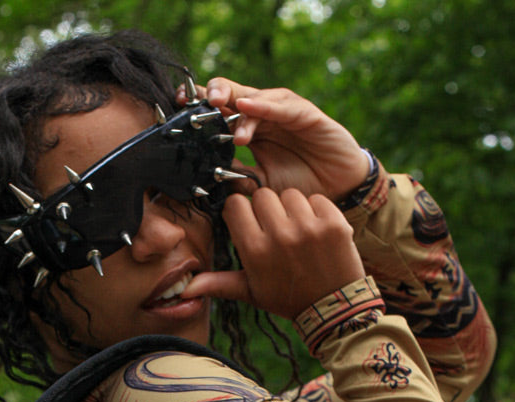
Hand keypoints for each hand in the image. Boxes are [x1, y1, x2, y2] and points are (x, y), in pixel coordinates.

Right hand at [182, 190, 364, 320]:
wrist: (333, 309)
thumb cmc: (287, 298)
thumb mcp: (251, 292)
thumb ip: (219, 284)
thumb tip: (187, 290)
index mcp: (255, 251)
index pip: (236, 205)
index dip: (241, 212)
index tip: (250, 224)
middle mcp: (280, 236)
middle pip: (262, 195)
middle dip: (267, 209)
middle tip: (276, 229)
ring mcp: (308, 228)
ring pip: (289, 194)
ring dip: (292, 208)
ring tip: (298, 232)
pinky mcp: (333, 223)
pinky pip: (316, 199)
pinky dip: (317, 210)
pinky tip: (318, 232)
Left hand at [194, 77, 368, 201]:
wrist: (337, 194)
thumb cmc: (299, 189)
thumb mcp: (261, 188)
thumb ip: (238, 181)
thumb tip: (210, 179)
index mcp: (252, 132)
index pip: (223, 114)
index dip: (202, 107)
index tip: (178, 107)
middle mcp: (266, 117)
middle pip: (235, 96)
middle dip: (214, 94)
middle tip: (195, 101)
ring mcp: (285, 113)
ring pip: (257, 97)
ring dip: (237, 100)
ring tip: (221, 107)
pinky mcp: (306, 115)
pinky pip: (283, 106)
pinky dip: (265, 104)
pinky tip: (248, 105)